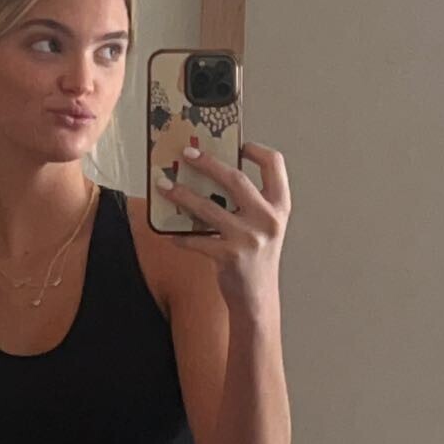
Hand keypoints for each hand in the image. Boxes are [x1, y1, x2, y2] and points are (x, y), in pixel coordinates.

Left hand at [156, 140, 290, 308]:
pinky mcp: (229, 256)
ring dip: (182, 194)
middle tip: (186, 153)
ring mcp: (249, 238)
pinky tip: (167, 232)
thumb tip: (212, 174)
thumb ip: (249, 203)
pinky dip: (179, 235)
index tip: (238, 144)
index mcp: (279, 207)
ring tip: (164, 185)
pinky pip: (197, 239)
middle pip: (235, 179)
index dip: (256, 150)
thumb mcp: (263, 226)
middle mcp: (268, 219)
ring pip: (208, 207)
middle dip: (207, 162)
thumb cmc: (257, 258)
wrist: (257, 298)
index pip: (275, 165)